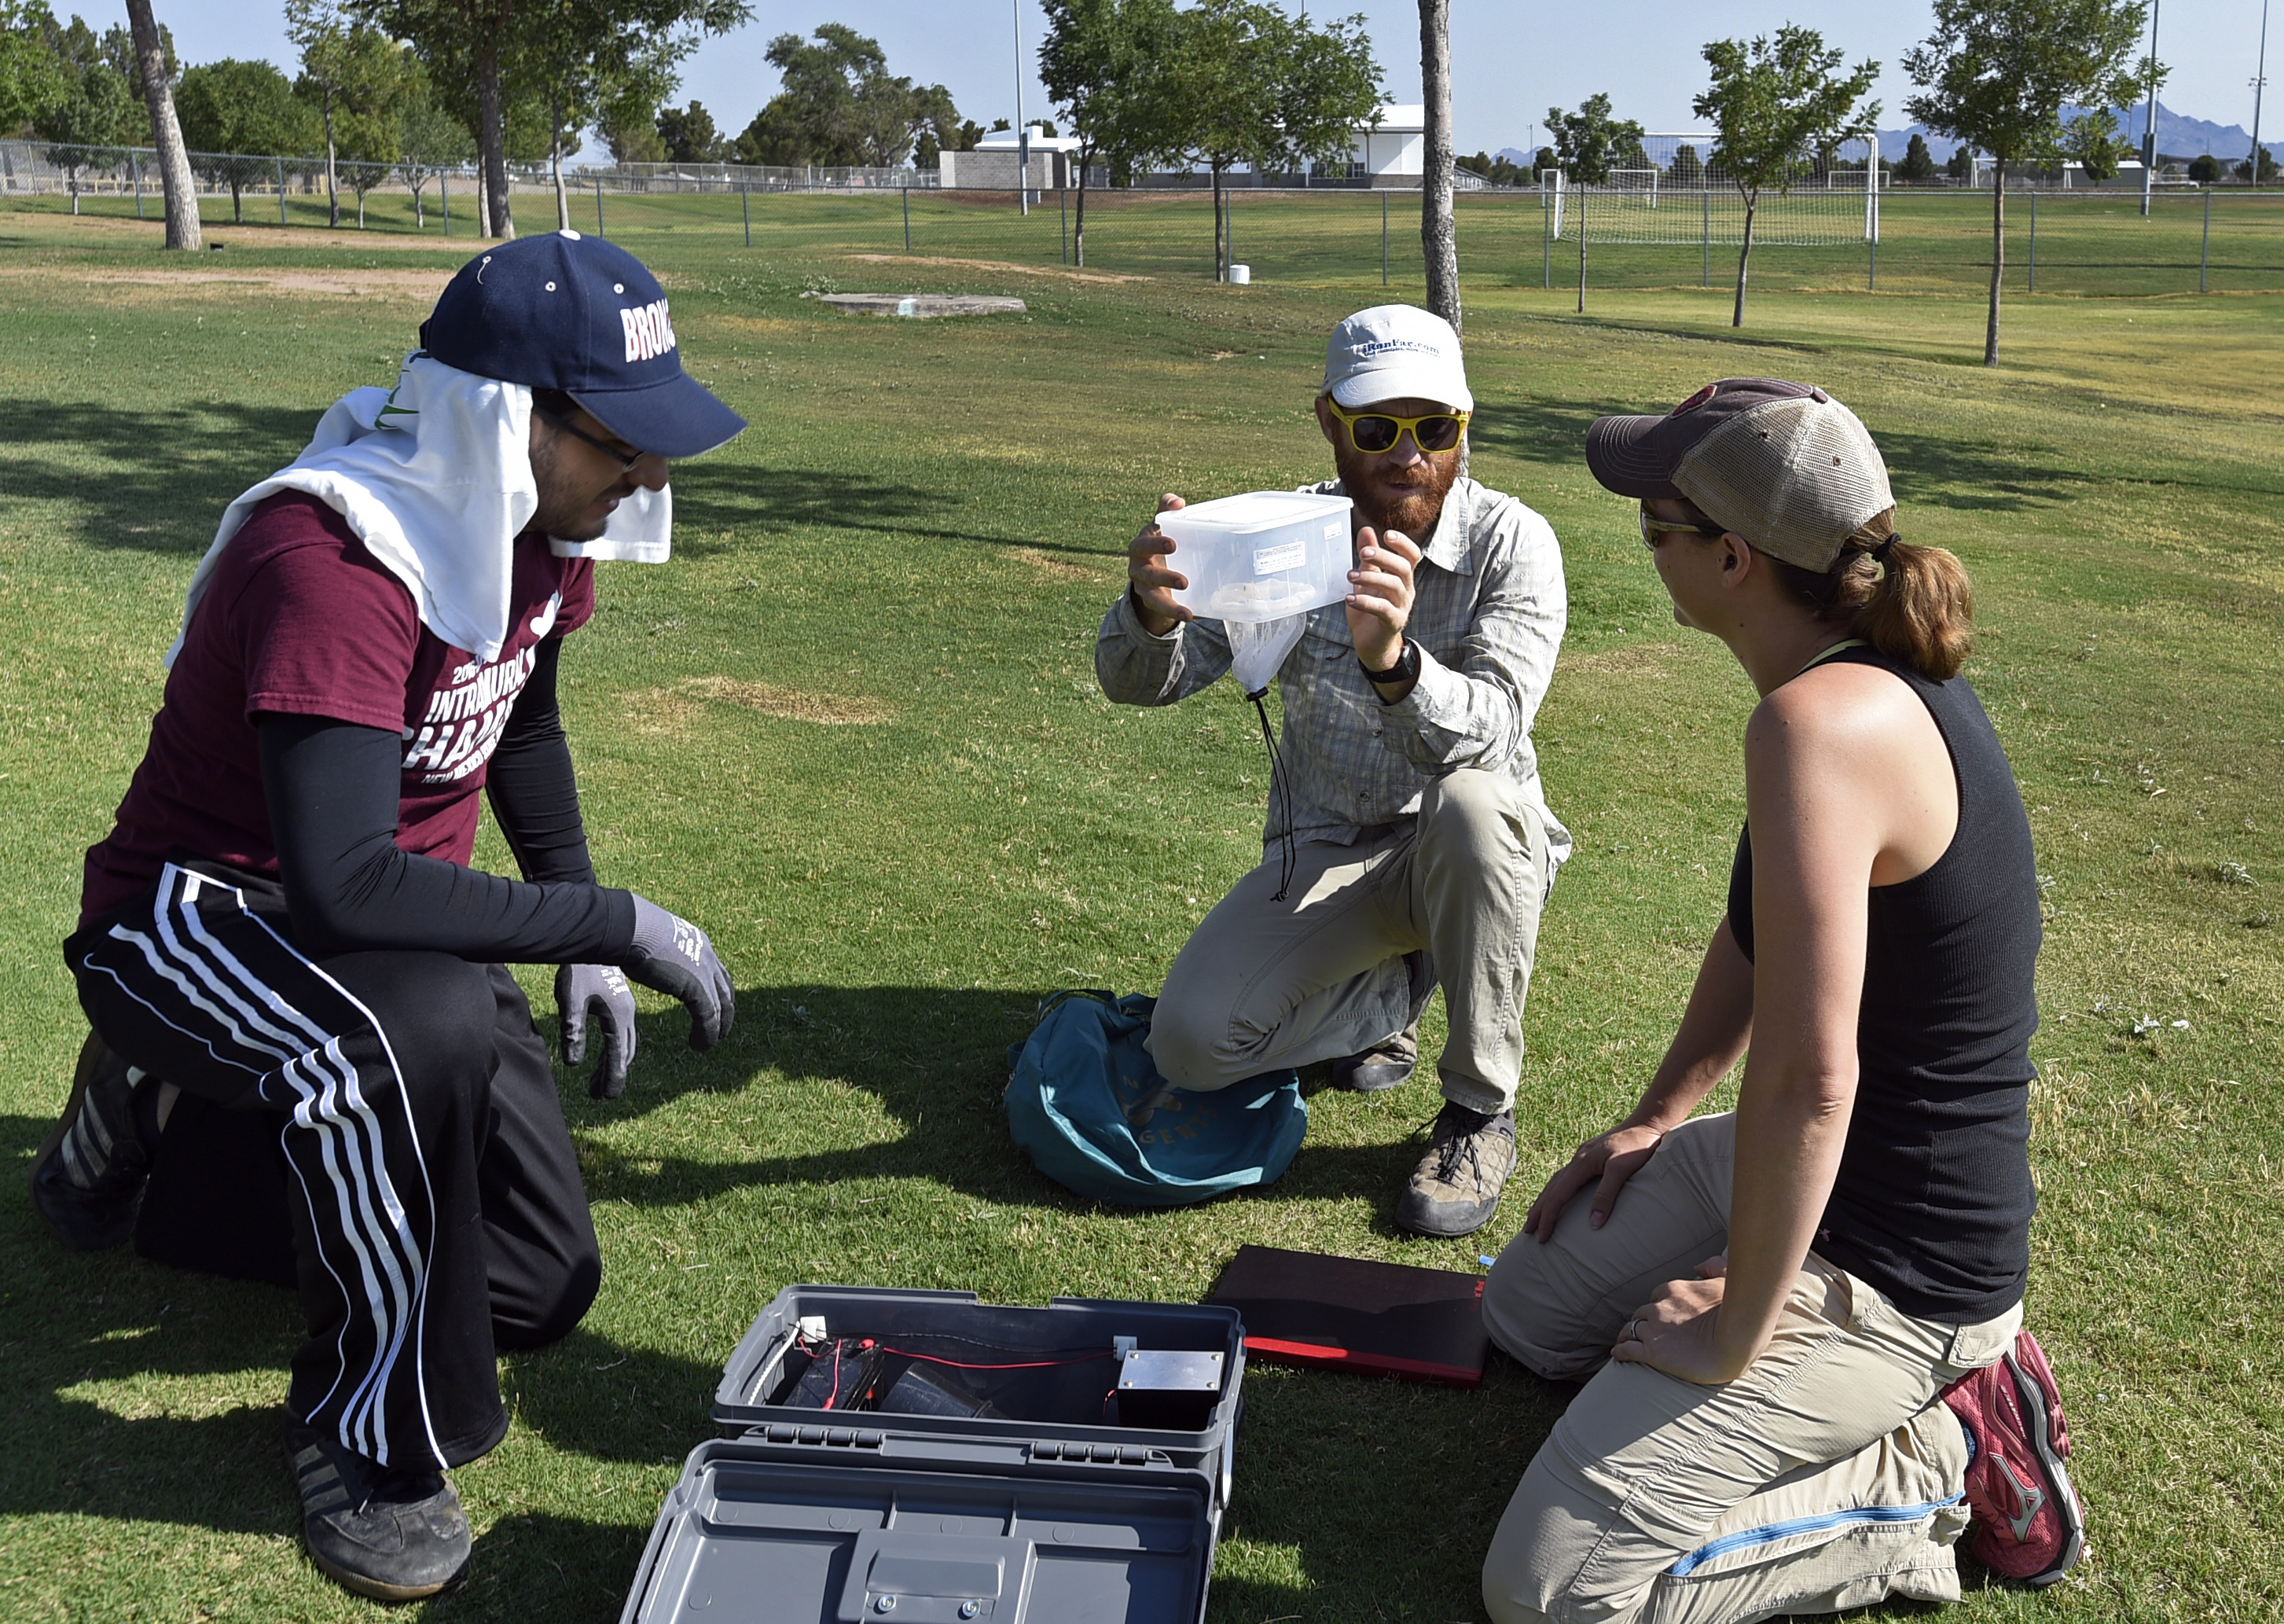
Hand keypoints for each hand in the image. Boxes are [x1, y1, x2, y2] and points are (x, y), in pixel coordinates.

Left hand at [556, 962, 636, 1098]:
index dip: (613, 1079)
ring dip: (611, 1064)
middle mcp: (627, 1014)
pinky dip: (613, 1049)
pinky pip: (621, 1033)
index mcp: (618, 1016)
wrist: (595, 937)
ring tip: (594, 1084)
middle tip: (600, 1095)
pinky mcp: (619, 1002)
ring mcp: (625, 1007)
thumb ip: (573, 1031)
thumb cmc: (579, 968)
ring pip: (623, 1043)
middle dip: (613, 1075)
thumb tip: (573, 1064)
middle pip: (624, 1052)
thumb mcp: (571, 1000)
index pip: (618, 1055)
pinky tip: (602, 1055)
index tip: (607, 1098)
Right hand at [621, 895, 735, 1051]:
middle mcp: (707, 956)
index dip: (717, 991)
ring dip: (716, 1029)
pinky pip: (709, 1017)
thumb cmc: (629, 929)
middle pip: (725, 989)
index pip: (715, 970)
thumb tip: (645, 951)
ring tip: (707, 1044)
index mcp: (697, 941)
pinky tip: (698, 1045)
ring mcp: (704, 972)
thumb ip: (657, 950)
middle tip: (720, 1030)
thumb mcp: (652, 939)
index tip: (712, 1006)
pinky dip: (706, 1034)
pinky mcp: (697, 987)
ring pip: (720, 1007)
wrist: (629, 927)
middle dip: (724, 1011)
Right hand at [1127, 495, 1190, 635]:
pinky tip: (1190, 616)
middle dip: (1164, 578)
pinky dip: (1174, 613)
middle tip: (1184, 581)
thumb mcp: (1161, 524)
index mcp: (1140, 546)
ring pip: (1152, 597)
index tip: (1173, 544)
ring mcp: (1143, 587)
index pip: (1143, 544)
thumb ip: (1167, 509)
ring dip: (1168, 605)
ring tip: (1186, 613)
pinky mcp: (1152, 601)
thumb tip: (1178, 502)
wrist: (1149, 566)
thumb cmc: (1158, 540)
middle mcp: (1137, 568)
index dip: (1155, 544)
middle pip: (1147, 574)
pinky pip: (1161, 610)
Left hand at [1346, 525, 1419, 673]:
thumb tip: (1366, 530)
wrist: (1371, 643)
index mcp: (1402, 578)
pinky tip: (1350, 598)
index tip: (1387, 535)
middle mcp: (1406, 590)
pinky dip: (1365, 601)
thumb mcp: (1367, 579)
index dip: (1403, 544)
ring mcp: (1402, 607)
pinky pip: (1383, 609)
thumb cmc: (1370, 609)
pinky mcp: (1393, 622)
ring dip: (1371, 577)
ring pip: (1394, 586)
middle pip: (1403, 568)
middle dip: (1384, 557)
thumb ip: (1368, 558)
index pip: (1411, 556)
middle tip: (1363, 552)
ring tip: (1350, 575)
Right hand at [1522, 1122, 1667, 1242]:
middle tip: (1527, 1231)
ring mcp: (1583, 1156)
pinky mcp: (1591, 1156)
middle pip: (1551, 1188)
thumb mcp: (1622, 1170)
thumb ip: (1606, 1195)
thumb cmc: (1638, 1145)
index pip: (1558, 1196)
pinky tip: (1560, 1194)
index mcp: (1581, 1164)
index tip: (1542, 1237)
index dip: (1548, 1218)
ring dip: (1545, 1200)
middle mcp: (1577, 1160)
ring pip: (1556, 1182)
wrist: (1648, 1122)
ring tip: (1536, 1215)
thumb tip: (1593, 1223)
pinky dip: (1557, 1189)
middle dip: (1538, 1211)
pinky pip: (1566, 1177)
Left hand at [1611, 1256, 1743, 1383]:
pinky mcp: (1652, 1351)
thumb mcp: (1727, 1279)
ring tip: (1624, 1343)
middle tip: (1642, 1331)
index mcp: (1675, 1290)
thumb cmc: (1737, 1311)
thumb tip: (1699, 1266)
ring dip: (1627, 1335)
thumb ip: (1714, 1267)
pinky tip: (1618, 1355)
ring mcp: (1654, 1329)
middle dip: (1641, 1321)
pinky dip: (1621, 1352)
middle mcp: (1660, 1307)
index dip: (1657, 1307)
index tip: (1659, 1316)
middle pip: (1641, 1313)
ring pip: (1630, 1329)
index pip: (1656, 1296)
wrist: (1736, 1341)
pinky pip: (1627, 1350)